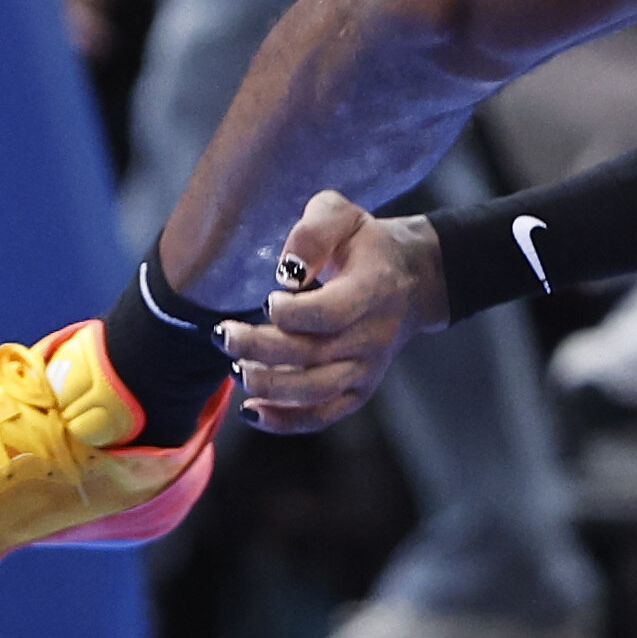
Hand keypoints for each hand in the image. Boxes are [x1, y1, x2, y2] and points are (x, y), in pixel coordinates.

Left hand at [217, 190, 449, 431]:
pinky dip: (286, 421)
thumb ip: (313, 232)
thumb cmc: (365, 244)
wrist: (413, 278)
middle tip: (223, 335)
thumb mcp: (342, 216)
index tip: (267, 299)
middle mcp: (376, 334)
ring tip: (235, 368)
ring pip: (316, 391)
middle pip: (314, 355)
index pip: (331, 314)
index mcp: (375, 288)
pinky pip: (324, 415)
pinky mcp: (360, 389)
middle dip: (259, 349)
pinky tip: (251, 411)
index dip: (290, 314)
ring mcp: (369, 367)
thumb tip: (287, 272)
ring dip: (269, 385)